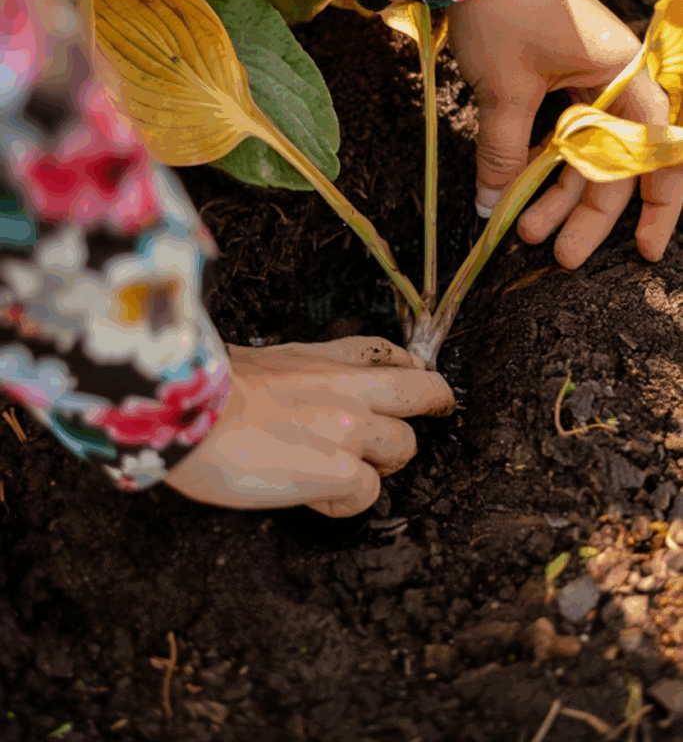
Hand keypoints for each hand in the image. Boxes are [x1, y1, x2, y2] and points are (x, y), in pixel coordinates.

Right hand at [165, 337, 454, 516]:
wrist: (188, 411)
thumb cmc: (204, 393)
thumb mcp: (259, 362)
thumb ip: (297, 375)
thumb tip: (303, 394)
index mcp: (324, 359)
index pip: (388, 354)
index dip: (409, 370)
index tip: (414, 378)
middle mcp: (347, 387)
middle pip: (424, 391)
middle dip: (435, 404)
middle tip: (436, 416)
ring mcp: (349, 428)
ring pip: (405, 448)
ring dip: (382, 464)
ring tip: (346, 472)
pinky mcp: (340, 470)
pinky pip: (367, 494)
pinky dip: (344, 503)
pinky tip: (314, 498)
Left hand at [448, 0, 682, 267]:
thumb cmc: (504, 13)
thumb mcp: (504, 92)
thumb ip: (503, 154)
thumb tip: (493, 208)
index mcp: (623, 78)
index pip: (655, 152)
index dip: (657, 205)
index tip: (645, 250)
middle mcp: (613, 81)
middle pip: (611, 163)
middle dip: (585, 213)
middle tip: (560, 257)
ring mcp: (584, 79)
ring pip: (579, 152)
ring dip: (553, 193)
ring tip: (522, 230)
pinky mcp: (554, 77)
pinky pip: (555, 131)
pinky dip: (537, 161)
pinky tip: (514, 191)